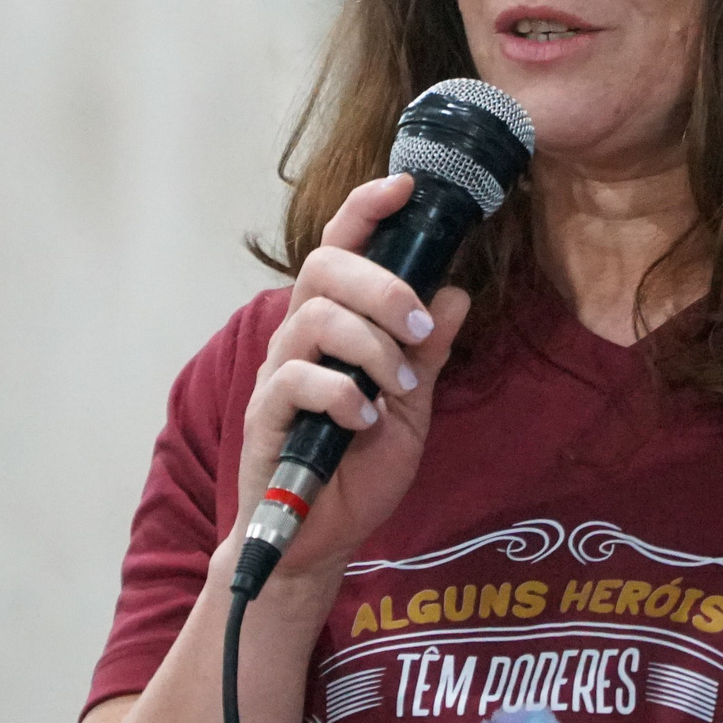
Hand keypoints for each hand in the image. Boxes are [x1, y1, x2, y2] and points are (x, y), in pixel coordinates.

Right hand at [235, 173, 471, 578]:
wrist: (318, 538)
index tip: (404, 185)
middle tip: (416, 325)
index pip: (339, 248)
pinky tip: (366, 420)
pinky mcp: (266, 415)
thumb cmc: (358, 466)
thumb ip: (428, 352)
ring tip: (398, 385)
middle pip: (321, 268)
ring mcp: (278, 374)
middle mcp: (299, 336)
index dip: (364, 210)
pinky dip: (341, 393)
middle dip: (380, 285)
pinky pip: (296, 379)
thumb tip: (456, 294)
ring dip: (369, 345)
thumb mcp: (413, 406)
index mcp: (335, 325)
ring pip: (314, 318)